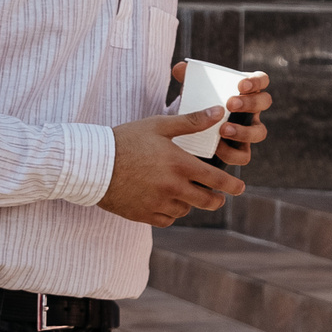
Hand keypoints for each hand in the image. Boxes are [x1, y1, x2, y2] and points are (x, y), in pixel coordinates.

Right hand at [101, 109, 245, 226]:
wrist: (91, 164)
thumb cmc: (125, 140)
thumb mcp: (159, 125)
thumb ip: (192, 121)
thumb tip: (219, 111)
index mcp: (180, 165)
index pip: (216, 179)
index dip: (232, 185)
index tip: (240, 187)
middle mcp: (172, 187)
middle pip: (206, 201)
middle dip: (216, 200)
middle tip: (218, 197)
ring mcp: (157, 203)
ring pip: (185, 211)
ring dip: (189, 204)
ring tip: (187, 195)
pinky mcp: (141, 214)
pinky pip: (165, 220)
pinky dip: (170, 214)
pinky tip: (167, 203)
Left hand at [172, 60, 272, 166]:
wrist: (190, 133)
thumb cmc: (197, 105)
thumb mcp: (193, 91)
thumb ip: (188, 79)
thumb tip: (180, 68)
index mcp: (246, 91)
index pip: (262, 80)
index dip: (256, 81)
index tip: (241, 85)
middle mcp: (252, 111)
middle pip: (264, 102)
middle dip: (250, 103)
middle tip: (230, 104)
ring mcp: (249, 132)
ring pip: (260, 132)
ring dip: (244, 131)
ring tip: (223, 130)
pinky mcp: (240, 152)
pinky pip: (244, 156)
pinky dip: (231, 153)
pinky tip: (217, 148)